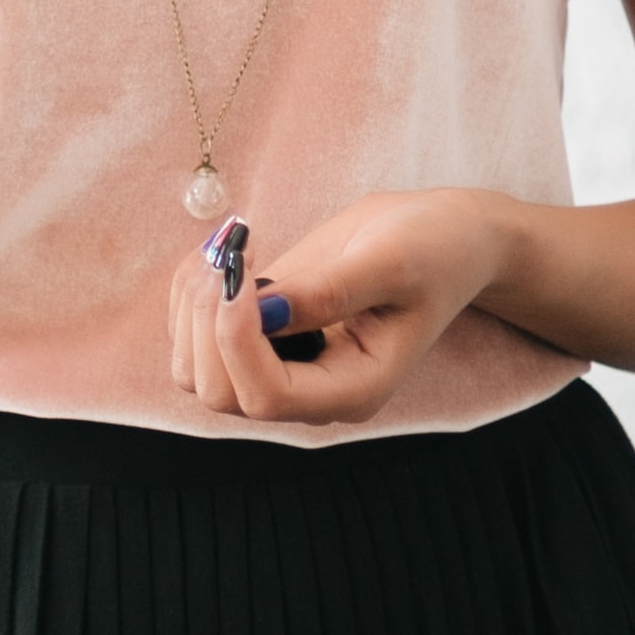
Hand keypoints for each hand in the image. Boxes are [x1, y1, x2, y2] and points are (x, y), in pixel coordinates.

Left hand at [169, 190, 515, 426]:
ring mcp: (282, 366)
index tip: (239, 274)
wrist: (442, 237)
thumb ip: (330, 291)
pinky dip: (192, 294)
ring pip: (196, 371)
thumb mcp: (393, 260)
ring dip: (192, 307)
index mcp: (353, 389)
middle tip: (230, 252)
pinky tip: (224, 251)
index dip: (237, 341)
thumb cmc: (433, 249)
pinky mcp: (261, 337)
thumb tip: (261, 311)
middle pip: (221, 393)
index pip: (268, 397)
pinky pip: (197, 338)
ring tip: (226, 246)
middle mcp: (311, 390)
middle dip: (207, 322)